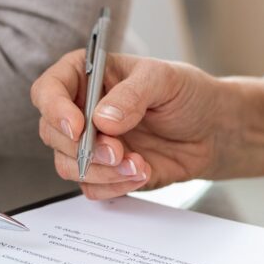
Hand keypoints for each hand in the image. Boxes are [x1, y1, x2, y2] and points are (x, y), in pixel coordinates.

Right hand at [30, 50, 263, 198]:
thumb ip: (132, 95)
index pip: (48, 90)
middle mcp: (82, 111)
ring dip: (100, 171)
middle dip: (82, 148)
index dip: (54, 109)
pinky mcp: (105, 172)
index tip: (77, 126)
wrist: (214, 131)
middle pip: (53, 133)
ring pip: (67, 165)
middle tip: (116, 150)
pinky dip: (114, 186)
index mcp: (87, 76)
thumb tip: (102, 118)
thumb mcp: (164, 80)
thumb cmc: (189, 94)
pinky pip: (91, 187)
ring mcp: (91, 144)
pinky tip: (141, 172)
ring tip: (137, 163)